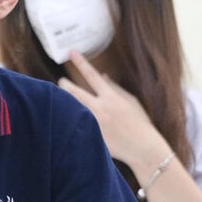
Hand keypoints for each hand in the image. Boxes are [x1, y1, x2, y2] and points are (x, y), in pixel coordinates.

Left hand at [57, 51, 165, 166]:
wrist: (143, 149)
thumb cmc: (140, 124)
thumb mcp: (131, 102)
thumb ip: (115, 88)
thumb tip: (103, 75)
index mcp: (111, 97)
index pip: (92, 75)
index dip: (81, 62)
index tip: (71, 52)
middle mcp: (100, 108)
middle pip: (74, 91)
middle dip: (64, 84)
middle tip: (61, 81)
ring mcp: (93, 122)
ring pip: (70, 106)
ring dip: (63, 100)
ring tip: (58, 96)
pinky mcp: (89, 135)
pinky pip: (74, 123)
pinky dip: (67, 117)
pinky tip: (62, 116)